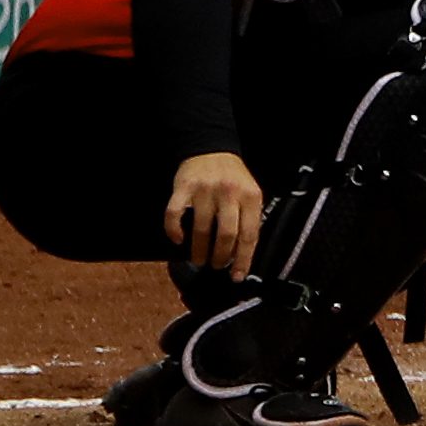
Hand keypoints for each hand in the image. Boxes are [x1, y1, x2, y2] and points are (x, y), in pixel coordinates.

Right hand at [165, 152, 261, 274]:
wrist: (211, 150)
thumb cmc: (233, 177)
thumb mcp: (250, 194)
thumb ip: (249, 218)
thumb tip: (242, 254)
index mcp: (251, 197)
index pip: (250, 234)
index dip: (244, 259)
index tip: (237, 275)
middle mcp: (230, 193)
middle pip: (227, 234)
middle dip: (221, 256)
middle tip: (216, 266)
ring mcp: (205, 190)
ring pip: (202, 228)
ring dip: (199, 249)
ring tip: (199, 259)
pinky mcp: (183, 187)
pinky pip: (174, 214)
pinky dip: (174, 231)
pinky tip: (178, 240)